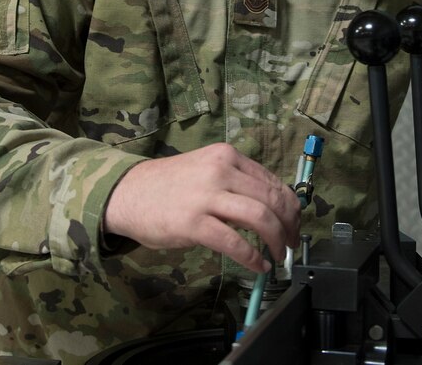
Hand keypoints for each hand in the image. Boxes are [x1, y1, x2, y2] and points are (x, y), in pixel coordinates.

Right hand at [103, 143, 299, 272]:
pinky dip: (253, 256)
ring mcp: (207, 196)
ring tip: (279, 254)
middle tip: (292, 242)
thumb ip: (237, 182)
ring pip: (260, 217)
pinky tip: (259, 265)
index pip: (273, 181)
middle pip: (273, 199)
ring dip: (277, 240)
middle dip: (289, 225)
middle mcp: (221, 170)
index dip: (290, 207)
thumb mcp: (207, 169)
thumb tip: (272, 207)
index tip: (294, 223)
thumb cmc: (169, 185)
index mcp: (228, 156)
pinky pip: (235, 242)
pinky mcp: (194, 223)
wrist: (127, 193)